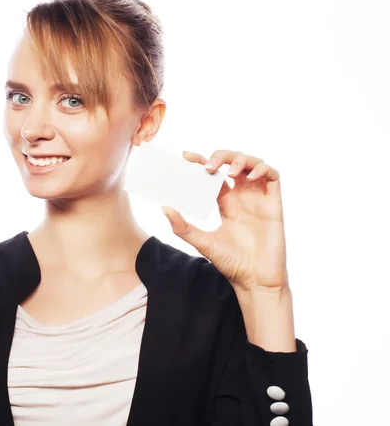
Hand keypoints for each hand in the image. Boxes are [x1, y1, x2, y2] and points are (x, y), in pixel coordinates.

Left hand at [161, 150, 287, 291]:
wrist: (255, 281)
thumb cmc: (231, 263)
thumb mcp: (202, 243)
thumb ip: (183, 227)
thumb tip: (164, 208)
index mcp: (226, 203)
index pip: (214, 175)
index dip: (202, 161)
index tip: (186, 156)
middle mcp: (242, 197)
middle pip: (234, 163)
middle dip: (221, 156)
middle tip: (208, 165)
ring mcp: (258, 199)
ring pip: (253, 164)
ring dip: (241, 160)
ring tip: (229, 171)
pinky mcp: (274, 204)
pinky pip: (273, 176)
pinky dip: (262, 169)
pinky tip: (249, 177)